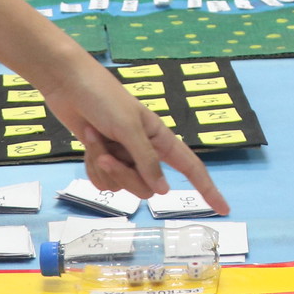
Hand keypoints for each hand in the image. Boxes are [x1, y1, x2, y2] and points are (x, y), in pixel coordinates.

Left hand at [33, 49, 228, 213]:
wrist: (68, 84)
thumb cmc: (103, 97)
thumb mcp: (129, 128)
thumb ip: (146, 160)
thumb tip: (163, 191)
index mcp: (161, 138)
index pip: (192, 168)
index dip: (209, 189)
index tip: (225, 208)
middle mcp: (145, 150)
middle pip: (146, 187)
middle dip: (125, 175)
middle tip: (109, 155)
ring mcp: (124, 156)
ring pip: (122, 186)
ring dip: (104, 166)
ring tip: (95, 138)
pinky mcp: (103, 158)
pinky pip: (103, 182)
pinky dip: (92, 167)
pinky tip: (87, 144)